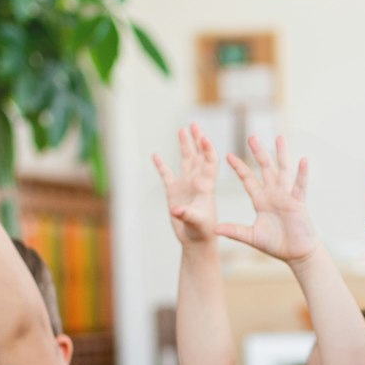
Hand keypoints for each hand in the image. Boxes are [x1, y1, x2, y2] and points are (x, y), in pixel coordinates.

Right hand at [152, 123, 218, 248]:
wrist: (197, 240)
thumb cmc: (203, 232)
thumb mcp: (198, 223)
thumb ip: (188, 215)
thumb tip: (176, 209)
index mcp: (206, 186)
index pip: (209, 164)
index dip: (207, 150)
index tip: (204, 138)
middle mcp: (197, 181)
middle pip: (198, 156)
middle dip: (197, 140)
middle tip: (194, 124)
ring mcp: (186, 185)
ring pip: (186, 160)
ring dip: (184, 145)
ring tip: (182, 129)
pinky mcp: (174, 192)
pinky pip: (167, 175)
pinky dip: (161, 165)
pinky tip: (155, 155)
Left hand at [219, 136, 317, 263]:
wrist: (296, 254)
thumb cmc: (276, 245)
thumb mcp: (251, 237)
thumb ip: (234, 231)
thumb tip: (214, 229)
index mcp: (260, 200)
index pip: (248, 180)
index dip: (239, 167)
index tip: (228, 155)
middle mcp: (273, 194)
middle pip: (264, 168)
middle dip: (258, 152)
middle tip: (251, 136)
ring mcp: (286, 196)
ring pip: (283, 170)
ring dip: (281, 154)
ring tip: (279, 137)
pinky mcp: (298, 202)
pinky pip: (300, 185)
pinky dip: (302, 173)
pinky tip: (303, 159)